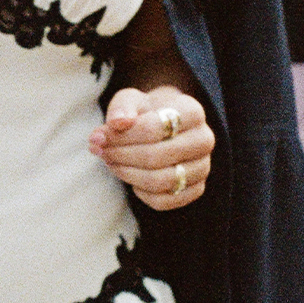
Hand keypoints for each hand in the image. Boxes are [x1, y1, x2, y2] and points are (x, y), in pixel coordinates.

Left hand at [91, 85, 213, 209]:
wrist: (163, 128)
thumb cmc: (144, 113)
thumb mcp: (130, 101)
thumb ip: (121, 108)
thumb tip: (117, 123)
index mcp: (192, 111)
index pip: (153, 128)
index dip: (121, 136)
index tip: (99, 137)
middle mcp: (204, 139)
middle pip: (156, 156)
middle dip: (121, 156)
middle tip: (101, 152)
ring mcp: (203, 167)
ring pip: (160, 181)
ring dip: (128, 175)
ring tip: (112, 163)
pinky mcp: (196, 189)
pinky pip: (164, 201)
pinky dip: (142, 193)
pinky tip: (131, 178)